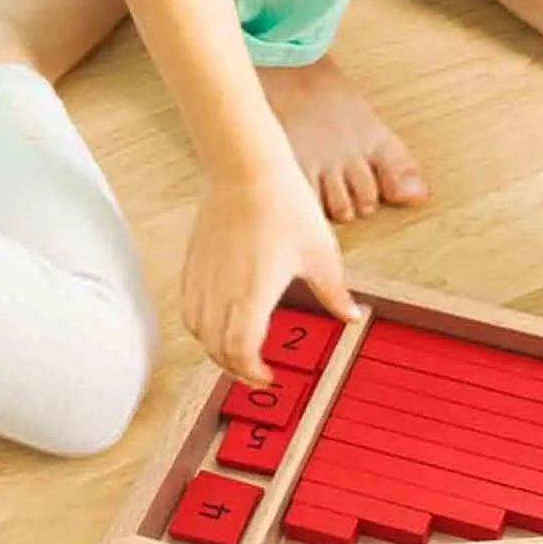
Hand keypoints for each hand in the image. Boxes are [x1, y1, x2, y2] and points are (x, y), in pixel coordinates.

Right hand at [182, 151, 361, 383]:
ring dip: (217, 349)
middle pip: (217, 349)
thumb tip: (353, 315)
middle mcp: (220, 291)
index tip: (270, 376)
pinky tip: (222, 320)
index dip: (253, 372)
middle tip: (257, 372)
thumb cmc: (284, 205)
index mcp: (252, 295)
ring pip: (198, 331)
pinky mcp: (192, 264)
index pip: (241, 352)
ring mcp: (202, 278)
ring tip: (239, 351)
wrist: (245, 167)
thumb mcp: (321, 254)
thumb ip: (334, 293)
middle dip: (236, 368)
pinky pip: (190, 307)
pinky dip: (203, 325)